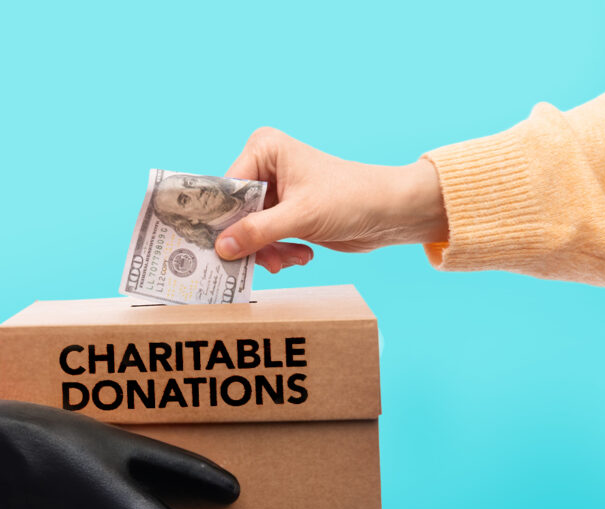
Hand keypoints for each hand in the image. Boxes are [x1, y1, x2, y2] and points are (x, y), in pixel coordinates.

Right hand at [216, 127, 448, 272]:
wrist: (388, 213)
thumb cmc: (351, 198)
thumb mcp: (299, 217)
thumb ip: (256, 232)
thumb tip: (220, 248)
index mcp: (264, 150)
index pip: (226, 188)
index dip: (221, 220)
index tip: (215, 248)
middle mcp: (265, 167)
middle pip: (234, 212)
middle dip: (249, 241)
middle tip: (263, 261)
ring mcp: (273, 192)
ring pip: (247, 231)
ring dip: (267, 251)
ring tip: (287, 259)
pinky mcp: (283, 214)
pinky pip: (263, 239)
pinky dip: (278, 252)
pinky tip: (301, 254)